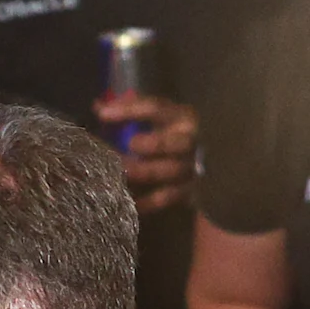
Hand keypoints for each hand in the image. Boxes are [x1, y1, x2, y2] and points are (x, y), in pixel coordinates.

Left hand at [95, 93, 200, 215]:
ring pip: (168, 170)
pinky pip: (166, 197)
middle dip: (148, 144)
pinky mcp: (189, 192)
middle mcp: (190, 141)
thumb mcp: (161, 117)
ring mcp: (192, 168)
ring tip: (118, 174)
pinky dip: (145, 202)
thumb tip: (98, 106)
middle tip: (125, 147)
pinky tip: (127, 201)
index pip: (156, 108)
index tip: (102, 114)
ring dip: (141, 172)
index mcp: (182, 117)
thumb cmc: (174, 135)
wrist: (211, 164)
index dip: (129, 110)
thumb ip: (131, 110)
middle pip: (171, 142)